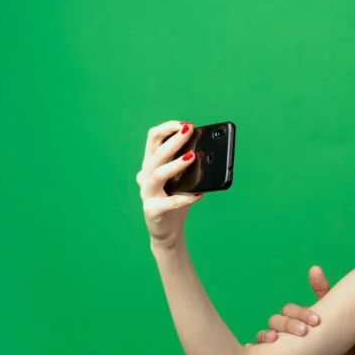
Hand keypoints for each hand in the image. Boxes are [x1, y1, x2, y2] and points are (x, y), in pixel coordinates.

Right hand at [136, 121, 202, 246]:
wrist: (168, 230)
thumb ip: (188, 165)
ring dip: (175, 164)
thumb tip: (209, 150)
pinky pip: (168, 203)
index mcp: (151, 164)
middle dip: (174, 140)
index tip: (185, 124)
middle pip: (156, 153)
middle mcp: (145, 176)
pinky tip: (199, 194)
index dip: (167, 129)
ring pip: (158, 174)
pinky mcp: (152, 210)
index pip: (153, 139)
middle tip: (189, 130)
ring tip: (192, 156)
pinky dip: (184, 198)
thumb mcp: (182, 179)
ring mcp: (147, 193)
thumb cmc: (176, 200)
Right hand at [249, 266, 330, 344]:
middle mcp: (282, 328)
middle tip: (304, 332)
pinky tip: (252, 351)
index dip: (300, 313)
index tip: (316, 320)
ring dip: (265, 336)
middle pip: (275, 321)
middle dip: (287, 325)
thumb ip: (322, 290)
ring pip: (263, 336)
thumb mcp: (331, 310)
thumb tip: (314, 268)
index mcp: (293, 316)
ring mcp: (277, 344)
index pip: (288, 310)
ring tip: (274, 340)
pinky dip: (252, 352)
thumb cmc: (333, 330)